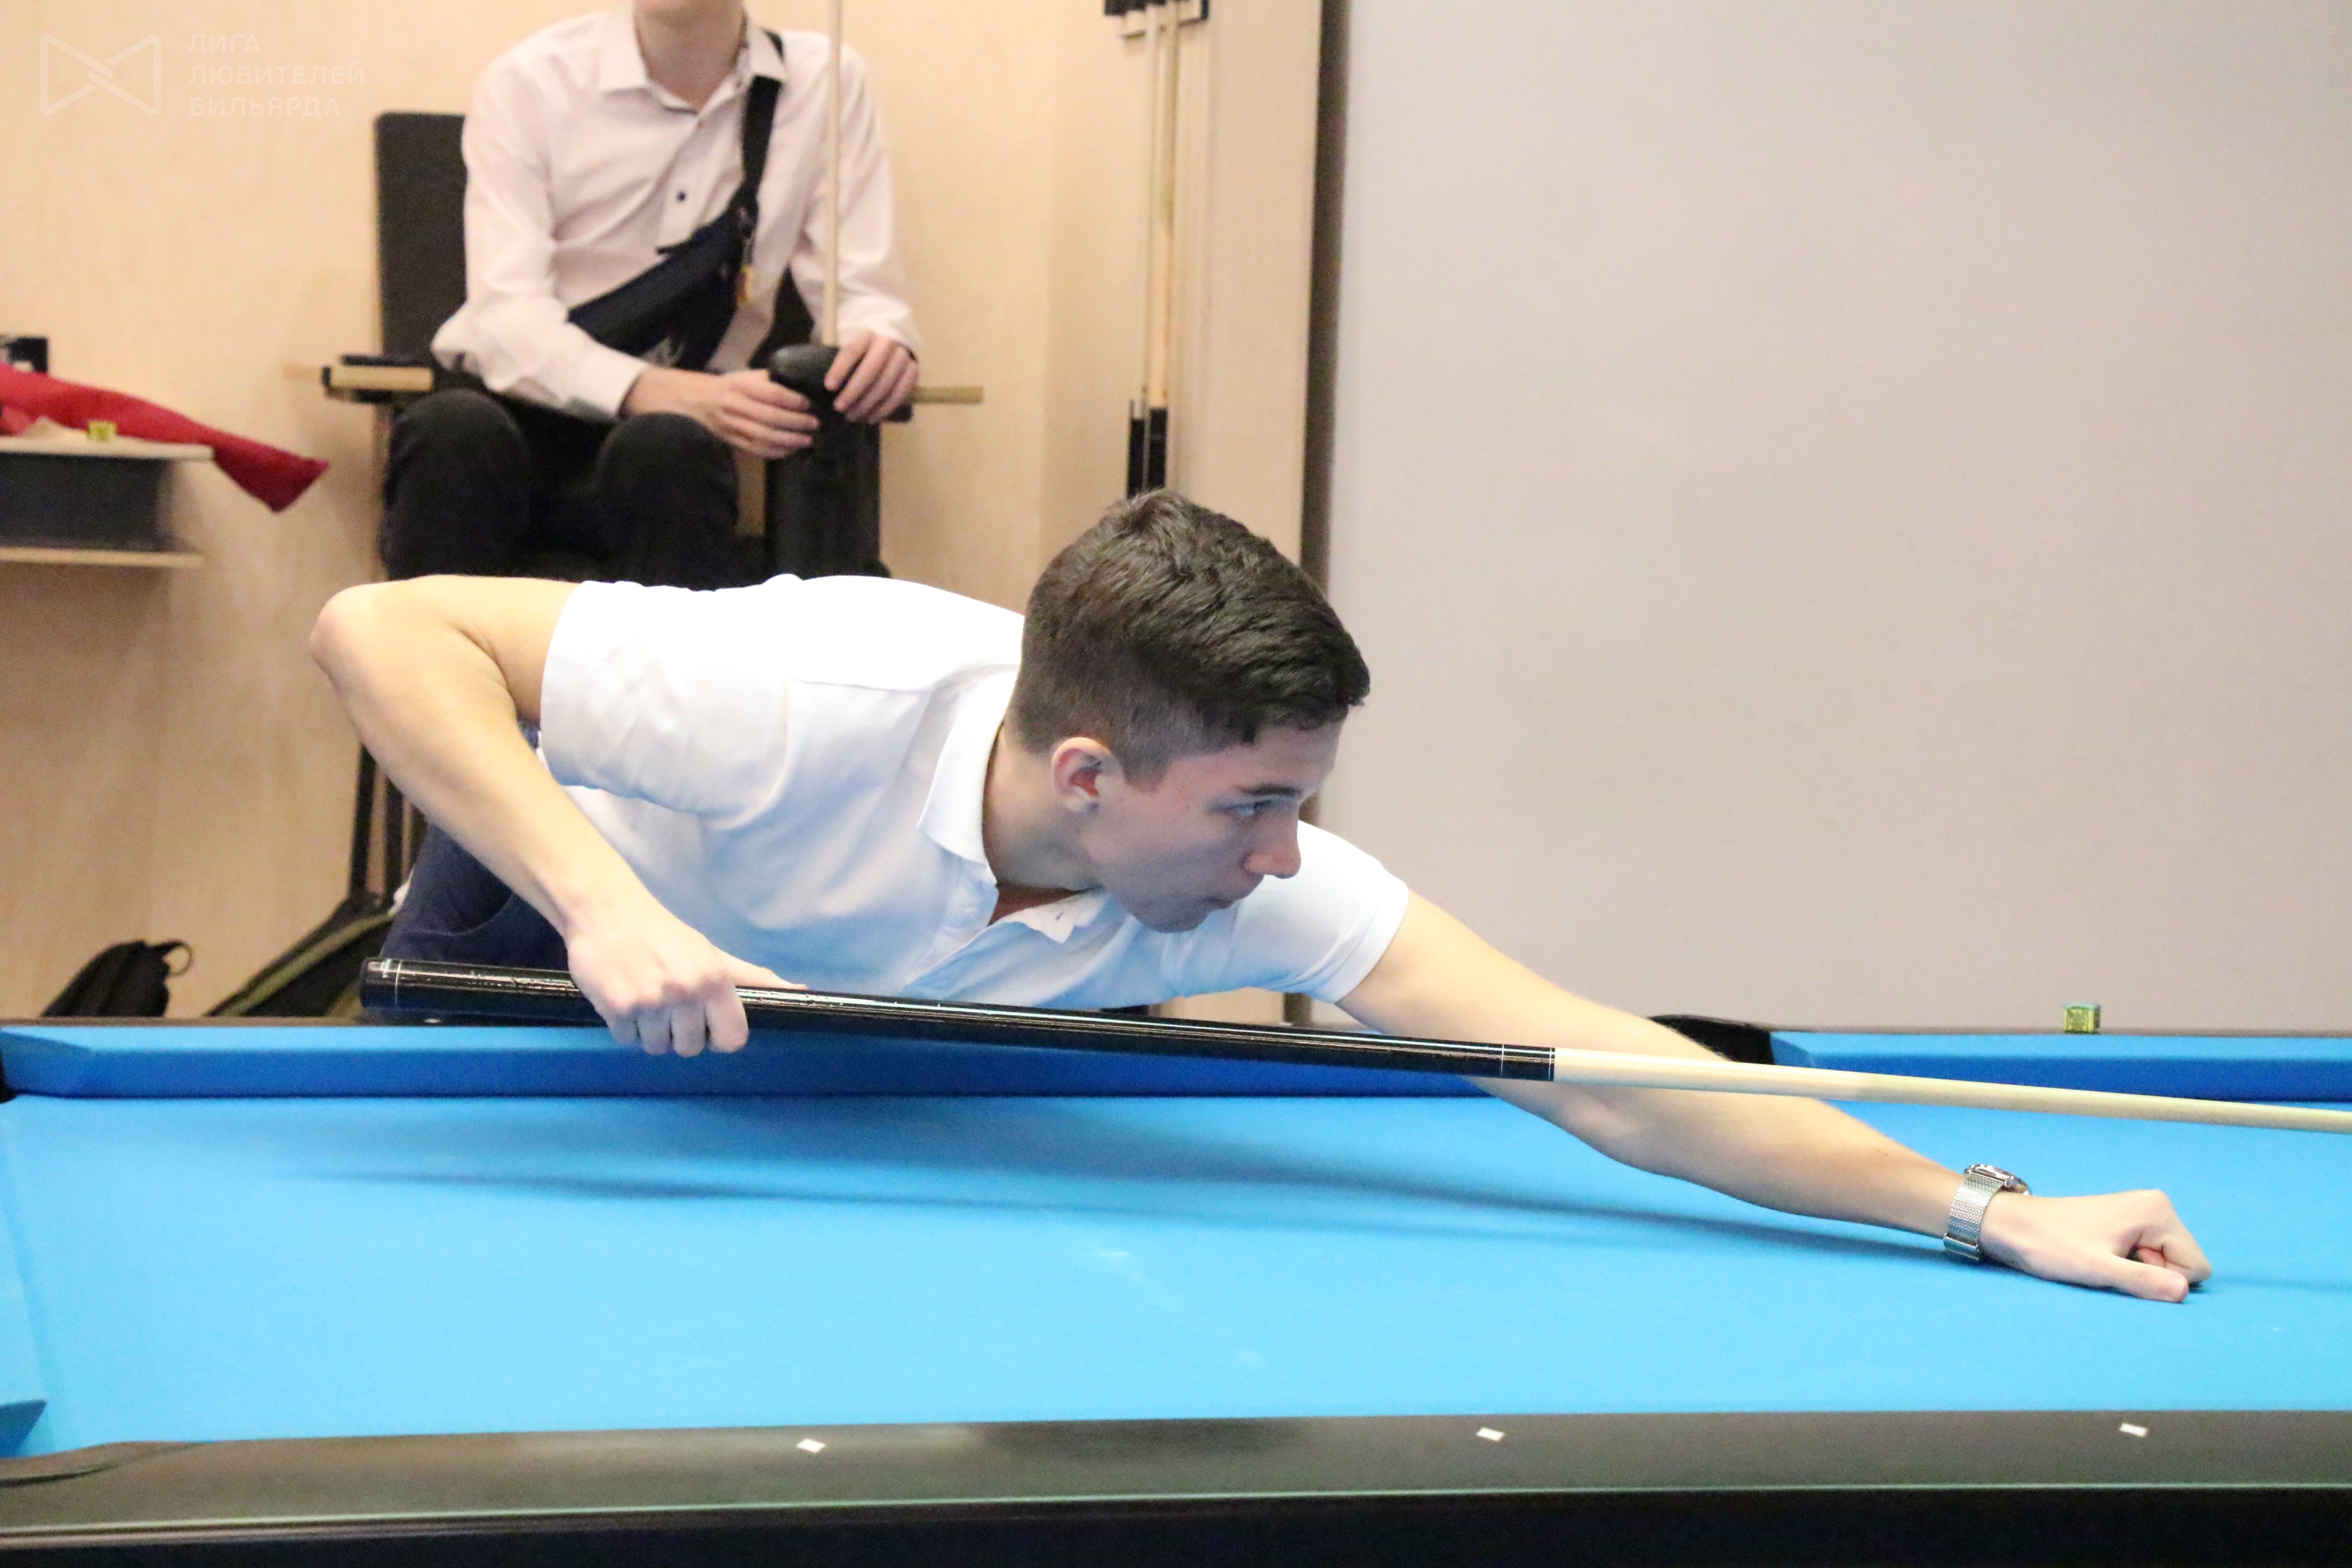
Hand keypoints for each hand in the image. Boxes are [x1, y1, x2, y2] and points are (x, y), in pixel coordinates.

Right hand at [563, 896, 798, 1056]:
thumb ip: (754, 978)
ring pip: (658, 1048)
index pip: (733, 1039)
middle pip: (692, 1048)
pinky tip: (625, 997)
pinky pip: (628, 1040)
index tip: (707, 1024)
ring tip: (646, 999)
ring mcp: (651, 1003)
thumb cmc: (666, 936)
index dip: (719, 1037)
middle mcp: (686, 992)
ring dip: (651, 1031)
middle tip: (669, 1005)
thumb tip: (801, 990)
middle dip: (680, 1033)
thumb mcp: (714, 954)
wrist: (608, 913)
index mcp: (715, 980)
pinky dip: (625, 1026)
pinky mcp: (618, 1009)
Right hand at [624, 366, 817, 457]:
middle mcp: (734, 405)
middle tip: (814, 424)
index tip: (808, 404)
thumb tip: (797, 384)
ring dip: (789, 440)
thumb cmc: (722, 386)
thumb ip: (766, 380)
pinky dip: (775, 452)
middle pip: (770, 417)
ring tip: (807, 440)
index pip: (771, 393)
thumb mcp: (741, 376)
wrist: (689, 401)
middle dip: (795, 423)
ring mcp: (730, 426)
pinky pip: (755, 450)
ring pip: (763, 437)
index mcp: (738, 385)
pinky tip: (790, 451)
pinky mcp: (729, 441)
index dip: (793, 400)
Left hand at [826, 329, 918, 422]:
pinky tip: (872, 418)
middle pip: (871, 368)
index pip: (852, 350)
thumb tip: (816, 378)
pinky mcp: (914, 370)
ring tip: (853, 417)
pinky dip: (886, 408)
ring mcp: (903, 356)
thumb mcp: (847, 345)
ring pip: (887, 383)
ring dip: (868, 404)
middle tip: (839, 408)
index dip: (840, 369)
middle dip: (854, 391)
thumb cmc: (861, 350)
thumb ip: (834, 357)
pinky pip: (901, 393)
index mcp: (867, 333)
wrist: (892, 342)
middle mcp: (887, 341)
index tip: (829, 387)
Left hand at [1977, 1189, 2212, 1301]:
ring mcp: (2143, 1211)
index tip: (2122, 1267)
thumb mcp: (2098, 1270)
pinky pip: (2148, 1253)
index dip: (2164, 1280)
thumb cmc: (2051, 1246)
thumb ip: (2143, 1281)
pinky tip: (2101, 1254)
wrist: (2014, 1226)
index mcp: (2159, 1212)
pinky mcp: (2129, 1219)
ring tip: (2102, 1258)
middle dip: (2152, 1273)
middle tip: (2109, 1263)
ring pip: (2166, 1261)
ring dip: (2139, 1269)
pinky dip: (2129, 1261)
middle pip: (2183, 1262)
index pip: (2197, 1267)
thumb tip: (2184, 1293)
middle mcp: (2158, 1205)